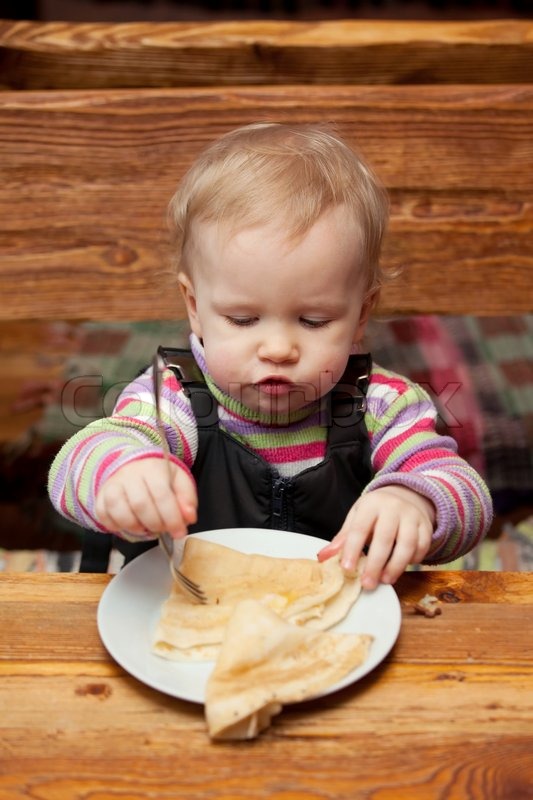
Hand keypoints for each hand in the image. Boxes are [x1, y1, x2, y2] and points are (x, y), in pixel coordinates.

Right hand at [95, 458, 196, 539]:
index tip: (179, 532)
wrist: (133, 467)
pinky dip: (119, 527)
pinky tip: (132, 525)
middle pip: (140, 505)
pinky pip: (105, 517)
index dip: (172, 518)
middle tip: (164, 529)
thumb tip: (189, 517)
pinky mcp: (100, 497)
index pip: (162, 495)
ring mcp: (111, 485)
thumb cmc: (159, 477)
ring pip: (120, 512)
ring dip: (137, 527)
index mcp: (152, 468)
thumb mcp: (179, 481)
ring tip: (148, 527)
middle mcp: (129, 475)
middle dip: (156, 524)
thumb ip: (187, 499)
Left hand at [318, 486, 434, 589]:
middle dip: (375, 564)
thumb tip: (323, 557)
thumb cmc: (376, 511)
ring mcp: (412, 516)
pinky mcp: (426, 525)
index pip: (360, 528)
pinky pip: (422, 546)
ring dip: (396, 566)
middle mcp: (393, 508)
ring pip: (407, 544)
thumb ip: (343, 538)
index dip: (352, 549)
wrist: (405, 495)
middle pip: (385, 538)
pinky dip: (414, 560)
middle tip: (367, 583)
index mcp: (371, 504)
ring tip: (386, 580)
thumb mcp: (357, 517)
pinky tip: (402, 568)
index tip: (347, 569)